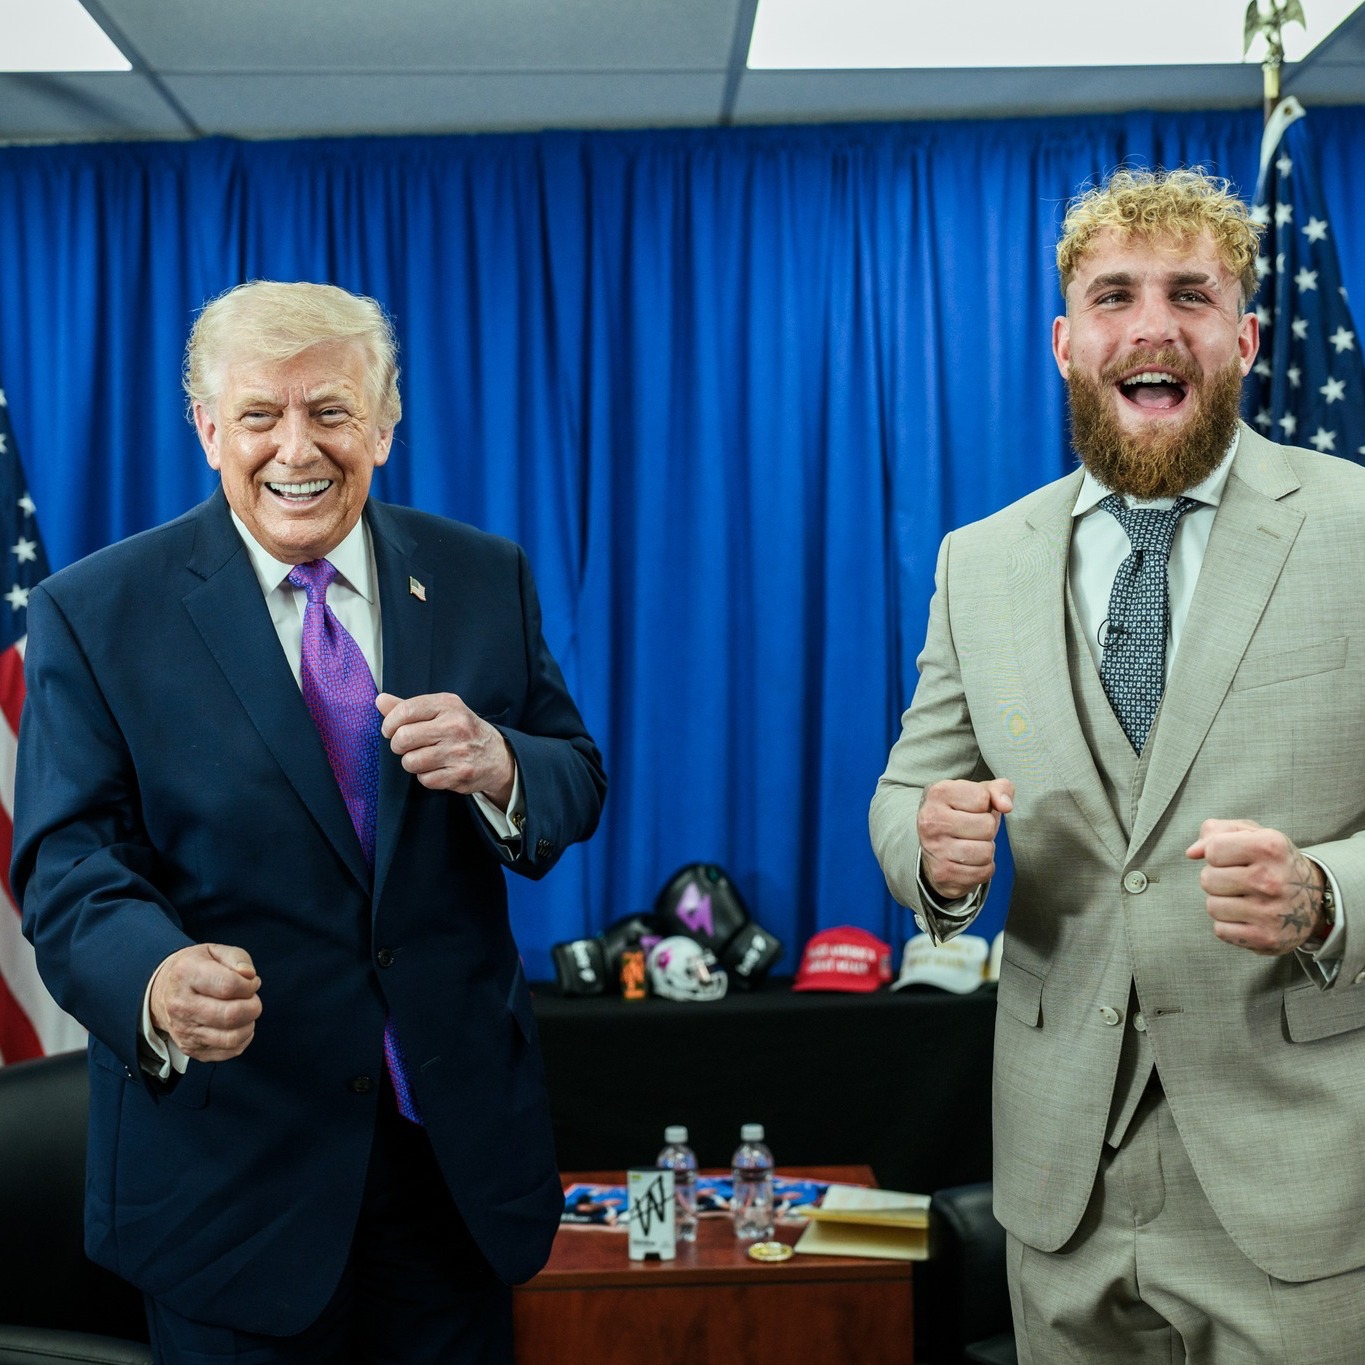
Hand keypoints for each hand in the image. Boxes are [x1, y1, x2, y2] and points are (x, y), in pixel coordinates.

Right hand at [149, 944, 261, 1061]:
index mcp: (187, 974)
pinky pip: (228, 1052)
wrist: (162, 991)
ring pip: (231, 1038)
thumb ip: (237, 958)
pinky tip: (237, 1025)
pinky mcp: (191, 1049)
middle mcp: (181, 1005)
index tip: (251, 982)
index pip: (228, 986)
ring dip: (249, 1024)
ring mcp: (184, 1030)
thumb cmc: (196, 968)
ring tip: (245, 1012)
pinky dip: (242, 1039)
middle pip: (230, 1015)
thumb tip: (249, 976)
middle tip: (252, 999)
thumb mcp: (214, 951)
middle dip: (253, 1007)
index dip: (249, 985)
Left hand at [376, 692, 515, 807]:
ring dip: (412, 762)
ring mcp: (459, 751)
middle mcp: (456, 726)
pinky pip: (425, 779)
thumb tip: (379, 701)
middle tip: (406, 746)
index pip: (405, 711)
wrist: (497, 755)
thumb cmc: (462, 730)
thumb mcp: (441, 711)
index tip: (390, 730)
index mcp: (449, 705)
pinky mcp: (461, 774)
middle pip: (404, 738)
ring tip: (424, 757)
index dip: (390, 723)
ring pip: (411, 761)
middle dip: (398, 745)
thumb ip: (409, 707)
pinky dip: (426, 776)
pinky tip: (437, 768)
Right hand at [917, 778, 1014, 899]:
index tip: (973, 809)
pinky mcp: (942, 873)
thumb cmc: (961, 815)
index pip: (982, 798)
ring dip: (986, 850)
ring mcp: (934, 849)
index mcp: (938, 793)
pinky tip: (969, 861)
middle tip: (973, 830)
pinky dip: (982, 868)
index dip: (986, 805)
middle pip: (986, 826)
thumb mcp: (979, 793)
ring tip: (971, 844)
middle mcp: (931, 820)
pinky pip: (983, 872)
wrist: (935, 846)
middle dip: (987, 830)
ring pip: (986, 851)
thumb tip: (1006, 805)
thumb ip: (1000, 788)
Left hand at [1186, 819, 1327, 954]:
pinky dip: (1229, 924)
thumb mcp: (1253, 834)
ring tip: (1246, 898)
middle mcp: (1272, 879)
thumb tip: (1191, 852)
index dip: (1217, 854)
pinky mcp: (1266, 938)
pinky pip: (1220, 930)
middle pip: (1207, 879)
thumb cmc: (1272, 862)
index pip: (1213, 849)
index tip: (1234, 858)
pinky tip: (1248, 917)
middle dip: (1217, 878)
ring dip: (1222, 902)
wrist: (1314, 898)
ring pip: (1211, 906)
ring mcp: (1270, 912)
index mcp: (1270, 847)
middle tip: (1241, 880)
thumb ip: (1216, 832)